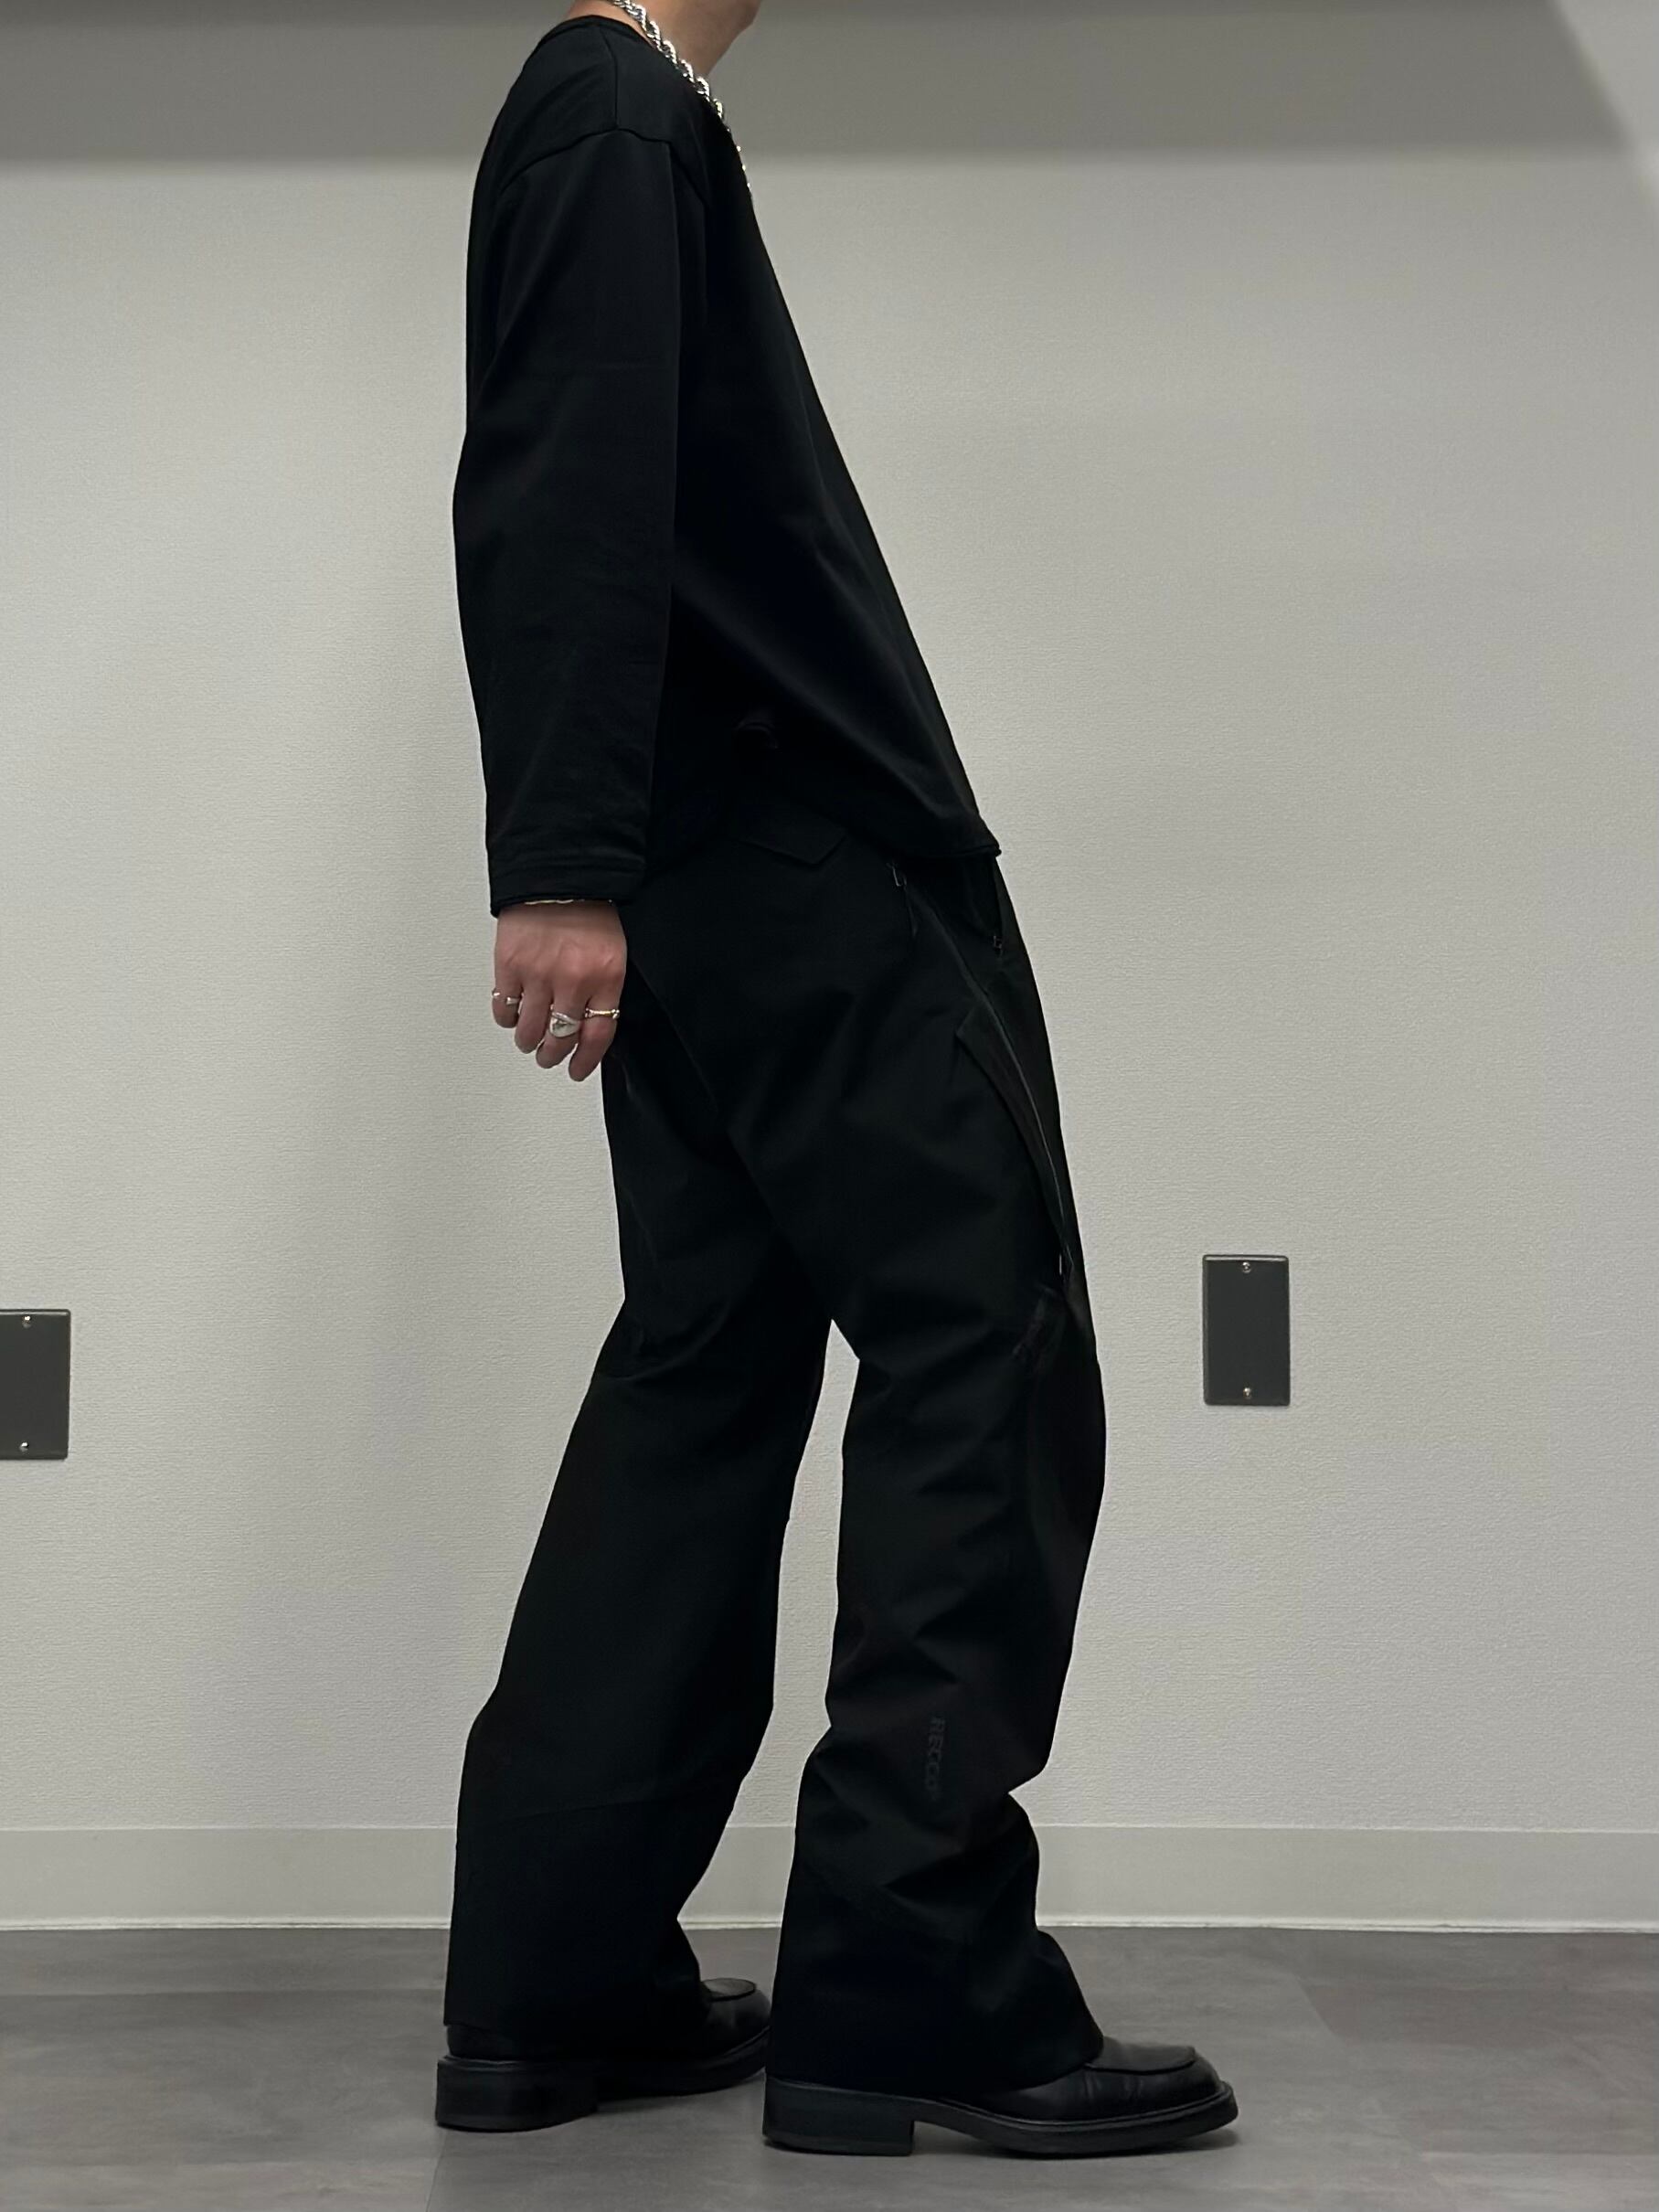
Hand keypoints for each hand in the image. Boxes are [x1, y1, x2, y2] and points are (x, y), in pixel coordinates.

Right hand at [492, 901, 626, 1080]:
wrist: (558, 876)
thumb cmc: (588, 912)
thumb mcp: (612, 955)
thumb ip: (603, 993)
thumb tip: (589, 1030)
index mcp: (605, 978)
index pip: (597, 1036)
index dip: (585, 1061)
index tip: (577, 1070)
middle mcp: (573, 980)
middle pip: (560, 1039)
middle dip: (552, 1055)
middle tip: (548, 1056)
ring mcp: (538, 975)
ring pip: (529, 1031)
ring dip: (528, 1042)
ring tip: (529, 1040)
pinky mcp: (509, 967)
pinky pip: (504, 1009)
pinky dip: (506, 1018)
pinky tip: (511, 1015)